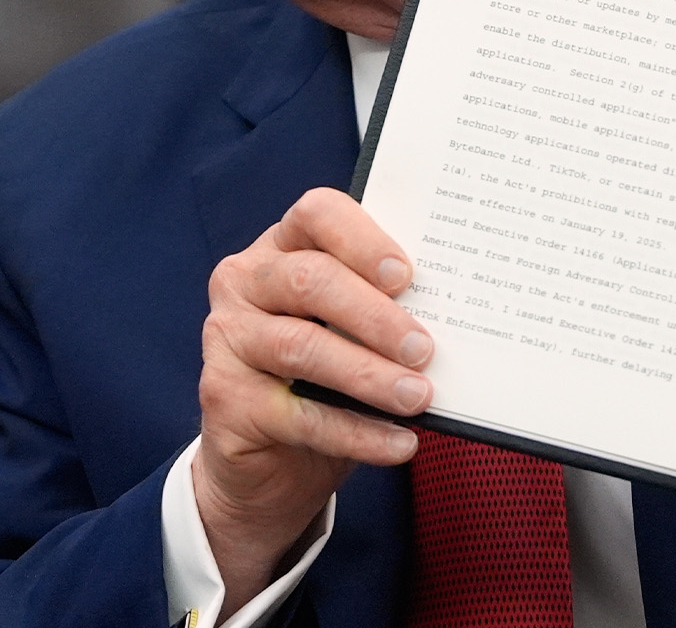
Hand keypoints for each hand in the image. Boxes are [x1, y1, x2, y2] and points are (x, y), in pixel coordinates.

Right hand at [196, 188, 431, 611]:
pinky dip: (357, 433)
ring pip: (302, 348)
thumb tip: (451, 319)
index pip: (316, 214)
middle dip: (375, 315)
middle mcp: (245, 282)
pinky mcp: (224, 397)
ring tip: (418, 398)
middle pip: (309, 281)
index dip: (362, 239)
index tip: (406, 276)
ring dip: (369, 375)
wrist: (266, 461)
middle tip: (424, 349)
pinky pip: (299, 415)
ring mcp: (227, 338)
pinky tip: (398, 443)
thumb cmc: (322, 381)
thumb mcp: (350, 335)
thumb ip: (381, 314)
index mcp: (281, 248)